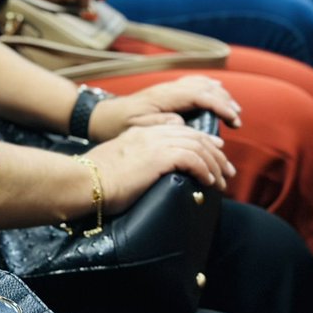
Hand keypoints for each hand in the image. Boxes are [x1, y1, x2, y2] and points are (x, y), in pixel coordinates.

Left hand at [89, 76, 241, 141]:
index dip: (220, 106)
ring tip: (232, 110)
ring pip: (200, 83)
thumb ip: (159, 125)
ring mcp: (166, 88)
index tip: (234, 120)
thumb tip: (182, 122)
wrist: (100, 116)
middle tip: (236, 121)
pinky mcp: (165, 92)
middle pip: (204, 87)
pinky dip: (208, 87)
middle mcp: (166, 89)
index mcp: (162, 97)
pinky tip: (216, 91)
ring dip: (219, 94)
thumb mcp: (137, 129)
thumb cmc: (117, 125)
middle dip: (224, 101)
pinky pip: (192, 83)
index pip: (199, 95)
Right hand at [90, 124, 233, 212]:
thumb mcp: (119, 162)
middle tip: (227, 171)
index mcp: (140, 133)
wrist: (85, 180)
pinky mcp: (158, 157)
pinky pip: (192, 159)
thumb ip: (138, 158)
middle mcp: (149, 134)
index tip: (216, 153)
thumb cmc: (97, 179)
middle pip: (193, 136)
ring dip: (214, 165)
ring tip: (221, 181)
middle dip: (215, 154)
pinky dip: (205, 170)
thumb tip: (152, 170)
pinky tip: (209, 181)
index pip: (180, 130)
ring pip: (197, 147)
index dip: (202, 141)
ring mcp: (154, 144)